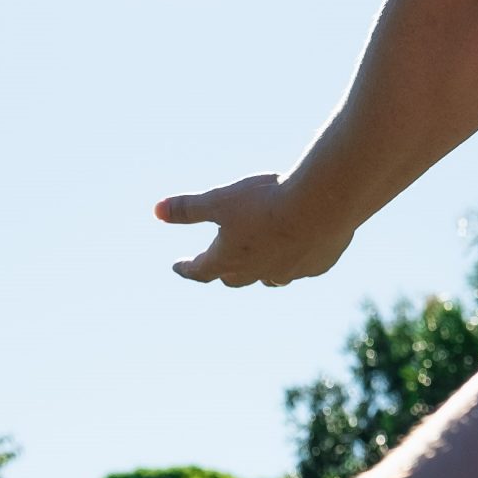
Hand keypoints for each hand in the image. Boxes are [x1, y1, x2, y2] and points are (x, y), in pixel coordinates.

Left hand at [155, 175, 352, 287]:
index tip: (178, 266)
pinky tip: (301, 248)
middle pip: (233, 278)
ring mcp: (290, 272)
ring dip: (261, 270)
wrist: (320, 206)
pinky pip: (303, 268)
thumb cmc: (265, 202)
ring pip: (270, 278)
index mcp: (229, 258)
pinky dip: (296, 260)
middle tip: (217, 266)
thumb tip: (156, 210)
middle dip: (223, 271)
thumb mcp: (220, 200)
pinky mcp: (317, 265)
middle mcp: (258, 271)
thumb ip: (188, 208)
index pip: (200, 270)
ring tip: (261, 261)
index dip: (187, 267)